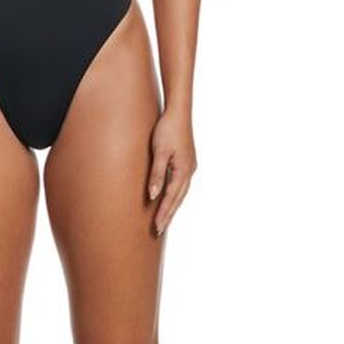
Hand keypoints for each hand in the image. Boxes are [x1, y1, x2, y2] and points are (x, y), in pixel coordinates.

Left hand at [147, 109, 196, 236]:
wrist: (178, 112)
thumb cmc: (167, 130)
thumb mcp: (159, 152)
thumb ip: (156, 174)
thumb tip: (153, 196)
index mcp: (183, 171)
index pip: (171, 198)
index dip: (163, 214)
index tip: (157, 228)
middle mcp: (189, 172)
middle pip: (178, 199)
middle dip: (168, 215)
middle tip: (159, 231)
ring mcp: (190, 167)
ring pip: (180, 193)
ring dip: (172, 206)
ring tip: (164, 220)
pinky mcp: (187, 162)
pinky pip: (180, 184)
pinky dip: (175, 195)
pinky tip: (169, 198)